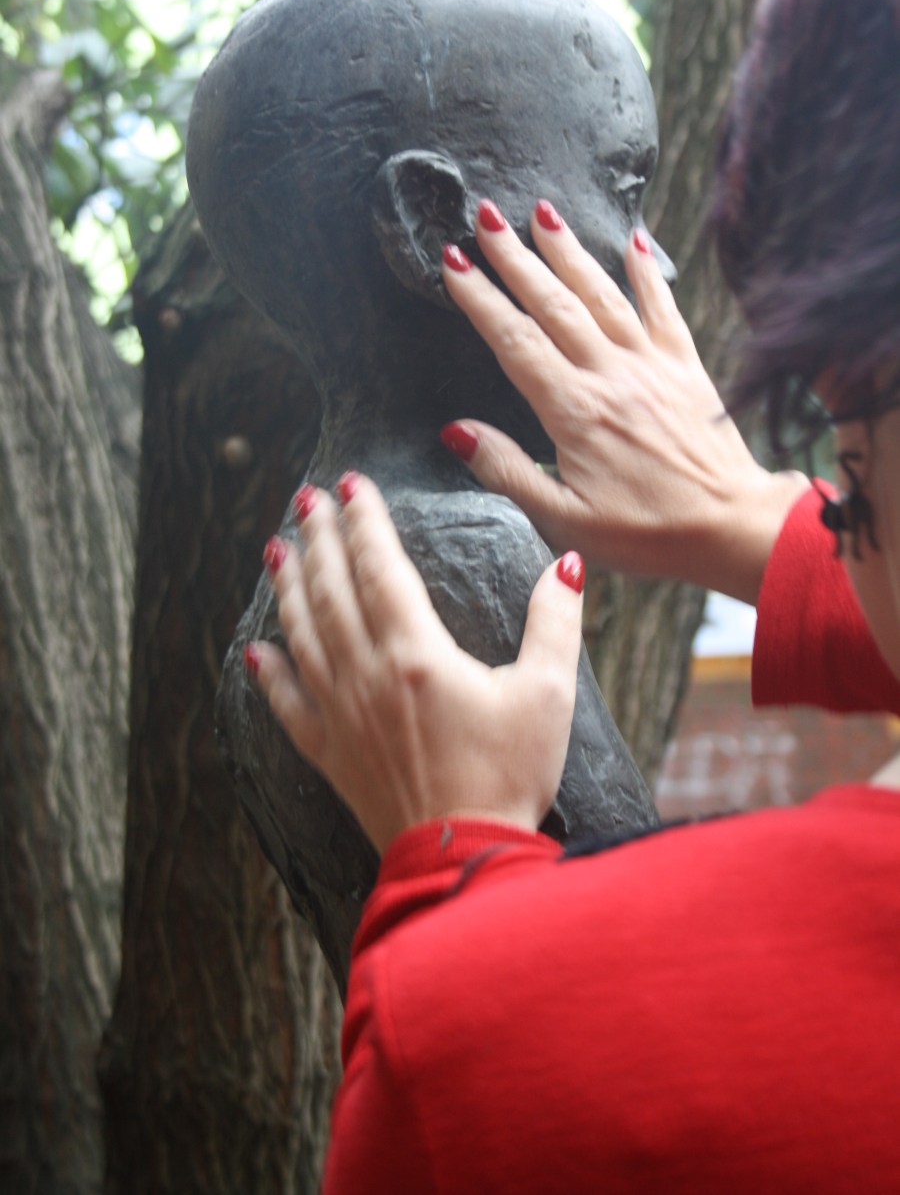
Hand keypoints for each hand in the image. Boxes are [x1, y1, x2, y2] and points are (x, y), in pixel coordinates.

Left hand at [247, 473, 585, 853]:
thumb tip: (565, 563)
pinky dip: (269, 673)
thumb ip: (555, 622)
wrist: (465, 858)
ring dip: (288, 587)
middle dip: (318, 538)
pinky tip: (256, 649)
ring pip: (302, 635)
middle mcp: (367, 675)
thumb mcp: (549, 693)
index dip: (364, 521)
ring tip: (276, 548)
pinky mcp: (331, 753)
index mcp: (416, 653)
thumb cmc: (510, 774)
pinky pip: (287, 704)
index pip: (379, 567)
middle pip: (332, 590)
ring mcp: (341, 715)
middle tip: (306, 497)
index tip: (350, 483)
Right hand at [441, 200, 808, 604]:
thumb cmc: (647, 534)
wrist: (732, 528)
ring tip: (541, 211)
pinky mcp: (686, 368)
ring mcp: (651, 365)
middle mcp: (610, 375)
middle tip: (485, 217)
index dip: (479, 298)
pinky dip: (646, 272)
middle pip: (552, 303)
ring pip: (601, 294)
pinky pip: (663, 308)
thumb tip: (455, 430)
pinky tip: (633, 240)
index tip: (452, 261)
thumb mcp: (564, 520)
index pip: (514, 340)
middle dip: (514, 256)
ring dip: (568, 251)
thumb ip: (507, 471)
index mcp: (573, 411)